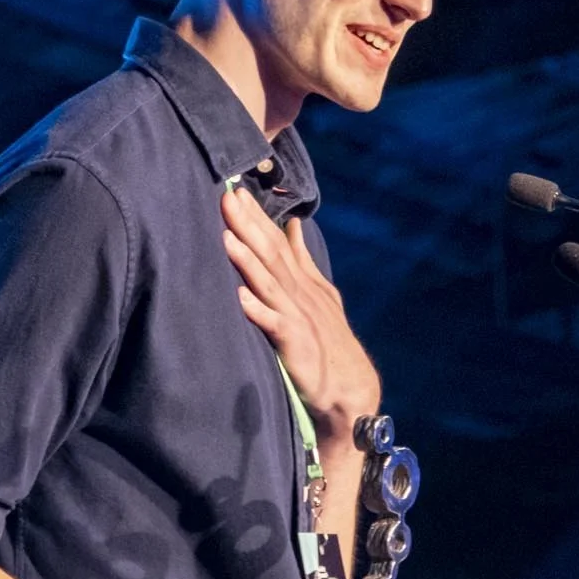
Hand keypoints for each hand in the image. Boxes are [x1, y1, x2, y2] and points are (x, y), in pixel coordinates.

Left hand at [222, 189, 380, 439]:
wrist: (350, 387)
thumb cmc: (329, 339)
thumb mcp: (319, 292)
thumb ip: (303, 260)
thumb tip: (293, 225)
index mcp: (301, 280)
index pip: (276, 241)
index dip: (256, 217)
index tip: (236, 190)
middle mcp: (299, 293)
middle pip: (270, 253)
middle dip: (249, 225)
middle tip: (228, 197)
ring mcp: (297, 316)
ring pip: (269, 283)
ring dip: (248, 261)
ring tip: (227, 237)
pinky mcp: (295, 343)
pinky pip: (274, 325)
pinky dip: (258, 311)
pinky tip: (240, 298)